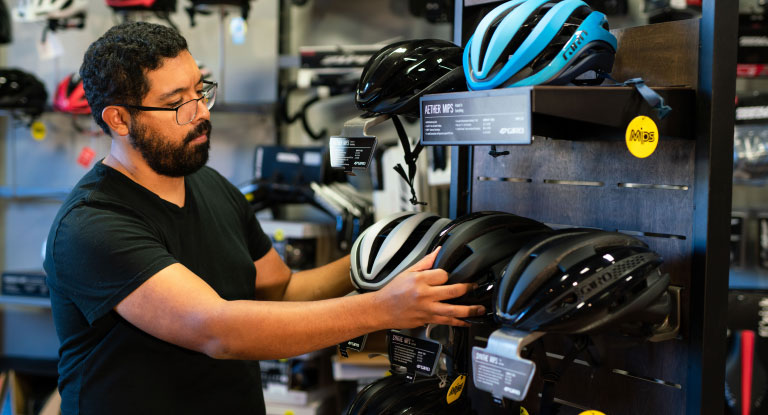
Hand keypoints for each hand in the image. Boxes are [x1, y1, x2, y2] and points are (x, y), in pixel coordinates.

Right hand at [371, 248, 485, 327]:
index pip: (443, 275)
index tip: (448, 276)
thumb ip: (425, 262)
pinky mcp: (427, 320)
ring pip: (452, 310)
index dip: (448, 274)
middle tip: (475, 287)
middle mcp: (424, 295)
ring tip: (479, 308)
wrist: (381, 309)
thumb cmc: (393, 291)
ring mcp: (427, 309)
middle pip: (452, 291)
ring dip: (469, 310)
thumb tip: (438, 251)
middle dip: (467, 289)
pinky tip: (467, 322)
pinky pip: (446, 322)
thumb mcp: (408, 272)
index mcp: (419, 280)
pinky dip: (458, 323)